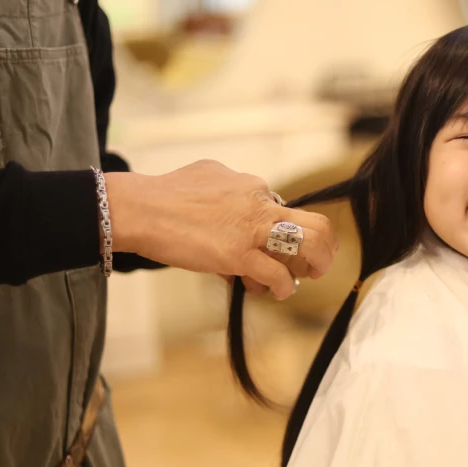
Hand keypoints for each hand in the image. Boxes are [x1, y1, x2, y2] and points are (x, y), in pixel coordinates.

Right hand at [104, 160, 338, 299]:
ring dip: (312, 268)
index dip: (281, 233)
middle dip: (324, 249)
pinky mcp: (239, 254)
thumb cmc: (166, 194)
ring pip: (308, 247)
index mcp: (254, 186)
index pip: (285, 212)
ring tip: (299, 280)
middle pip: (316, 225)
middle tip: (315, 265)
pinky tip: (273, 291)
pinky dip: (281, 287)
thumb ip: (230, 189)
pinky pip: (277, 275)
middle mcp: (261, 203)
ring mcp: (253, 229)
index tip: (269, 248)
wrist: (142, 208)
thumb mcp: (209, 175)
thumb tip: (236, 202)